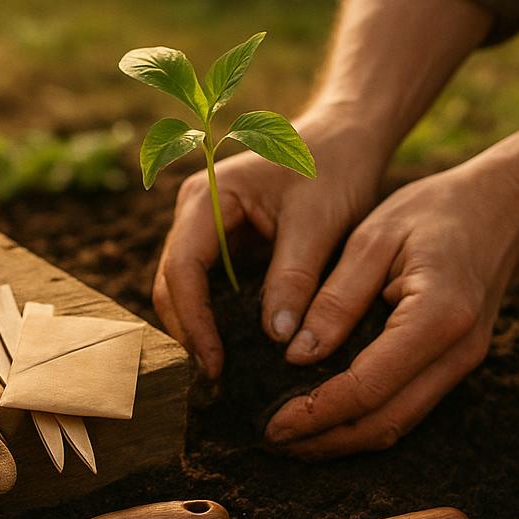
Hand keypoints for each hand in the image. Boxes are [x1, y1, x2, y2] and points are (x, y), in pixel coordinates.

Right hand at [153, 113, 389, 376]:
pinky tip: (237, 348)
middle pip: (172, 282)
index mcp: (208, 198)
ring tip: (224, 371)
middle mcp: (195, 213)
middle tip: (218, 377)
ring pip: (184, 289)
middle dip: (189, 331)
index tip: (216, 363)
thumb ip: (295, 277)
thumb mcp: (319, 222)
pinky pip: (209, 287)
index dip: (194, 321)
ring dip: (199, 328)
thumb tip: (276, 337)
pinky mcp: (224, 244)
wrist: (346, 140)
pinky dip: (217, 318)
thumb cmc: (334, 169)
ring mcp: (206, 229)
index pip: (182, 268)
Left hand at [264, 157, 518, 458]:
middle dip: (325, 441)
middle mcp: (457, 353)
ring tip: (292, 440)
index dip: (316, 413)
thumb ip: (336, 298)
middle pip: (385, 422)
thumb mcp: (373, 237)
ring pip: (398, 424)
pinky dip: (366, 420)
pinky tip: (329, 418)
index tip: (271, 424)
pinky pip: (409, 406)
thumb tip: (297, 355)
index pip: (368, 386)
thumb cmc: (434, 210)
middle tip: (271, 441)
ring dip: (344, 439)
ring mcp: (463, 363)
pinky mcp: (457, 363)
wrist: (503, 204)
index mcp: (437, 317)